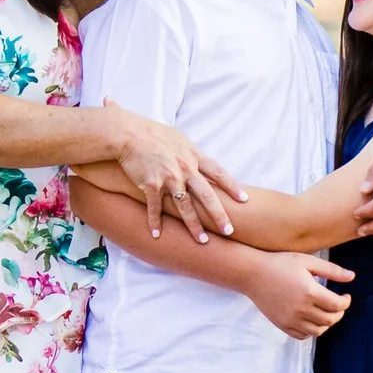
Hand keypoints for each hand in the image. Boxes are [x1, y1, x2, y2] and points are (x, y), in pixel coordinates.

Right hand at [107, 100, 244, 240]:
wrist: (128, 133)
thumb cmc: (150, 132)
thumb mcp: (177, 138)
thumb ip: (188, 151)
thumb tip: (196, 157)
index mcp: (193, 155)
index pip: (218, 172)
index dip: (232, 187)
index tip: (244, 200)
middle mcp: (185, 167)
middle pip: (207, 194)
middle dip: (219, 214)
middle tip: (229, 230)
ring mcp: (169, 177)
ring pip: (185, 206)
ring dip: (194, 225)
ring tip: (201, 240)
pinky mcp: (151, 184)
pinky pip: (155, 207)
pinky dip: (155, 221)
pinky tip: (156, 234)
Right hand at [246, 252, 353, 339]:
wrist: (253, 274)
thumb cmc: (280, 263)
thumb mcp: (307, 261)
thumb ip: (332, 270)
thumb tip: (352, 277)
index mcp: (310, 292)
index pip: (338, 306)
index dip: (346, 302)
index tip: (346, 296)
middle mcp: (301, 309)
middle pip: (330, 320)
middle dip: (339, 313)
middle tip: (338, 304)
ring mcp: (291, 319)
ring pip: (318, 331)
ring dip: (327, 323)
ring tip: (325, 311)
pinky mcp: (282, 325)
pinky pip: (303, 335)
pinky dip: (311, 330)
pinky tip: (311, 317)